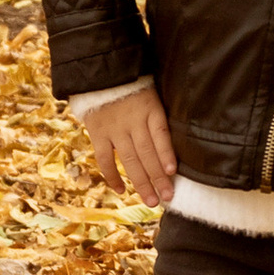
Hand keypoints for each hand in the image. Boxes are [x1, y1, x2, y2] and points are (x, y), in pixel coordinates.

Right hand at [83, 82, 177, 208]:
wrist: (101, 74)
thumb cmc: (133, 88)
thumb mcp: (152, 94)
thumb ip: (160, 118)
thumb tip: (176, 146)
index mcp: (149, 108)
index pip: (160, 134)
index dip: (166, 153)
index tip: (173, 172)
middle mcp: (132, 120)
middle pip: (147, 152)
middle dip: (158, 177)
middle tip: (167, 197)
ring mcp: (114, 128)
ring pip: (129, 159)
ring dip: (141, 182)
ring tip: (152, 200)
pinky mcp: (98, 133)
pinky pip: (104, 159)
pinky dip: (112, 176)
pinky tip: (122, 191)